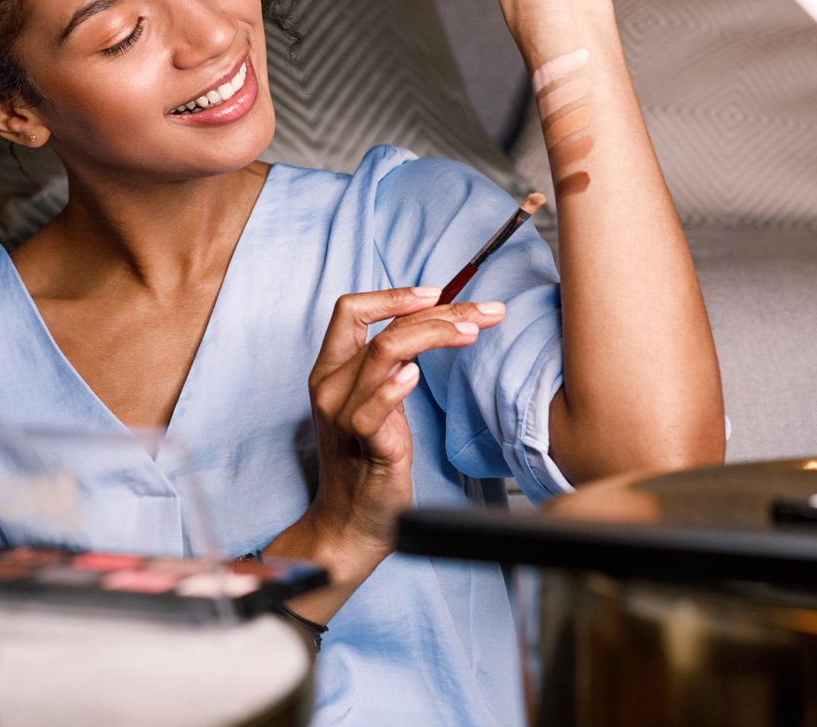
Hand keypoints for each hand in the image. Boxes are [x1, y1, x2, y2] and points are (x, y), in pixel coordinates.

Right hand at [296, 287, 505, 581]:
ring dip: (434, 335)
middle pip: (383, 328)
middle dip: (440, 312)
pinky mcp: (363, 445)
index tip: (437, 292)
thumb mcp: (377, 402)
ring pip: (383, 353)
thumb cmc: (368, 460)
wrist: (351, 523)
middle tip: (485, 312)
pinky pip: (371, 409)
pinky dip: (394, 387)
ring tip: (471, 333)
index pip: (350, 310)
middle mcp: (330, 386)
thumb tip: (432, 323)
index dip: (393, 295)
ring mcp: (342, 415)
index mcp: (331, 370)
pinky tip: (417, 375)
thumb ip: (390, 365)